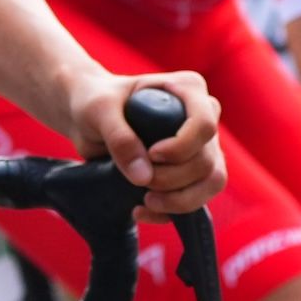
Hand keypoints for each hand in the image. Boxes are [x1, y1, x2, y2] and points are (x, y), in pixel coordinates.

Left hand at [64, 69, 224, 218]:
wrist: (88, 119)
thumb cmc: (96, 102)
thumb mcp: (100, 111)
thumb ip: (120, 138)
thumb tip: (144, 177)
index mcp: (188, 89)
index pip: (204, 124)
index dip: (181, 147)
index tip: (152, 154)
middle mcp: (202, 117)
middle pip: (207, 160)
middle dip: (172, 178)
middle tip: (138, 180)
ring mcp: (201, 146)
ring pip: (212, 183)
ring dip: (180, 200)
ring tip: (145, 201)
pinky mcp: (192, 172)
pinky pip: (198, 199)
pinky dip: (172, 211)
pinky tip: (142, 210)